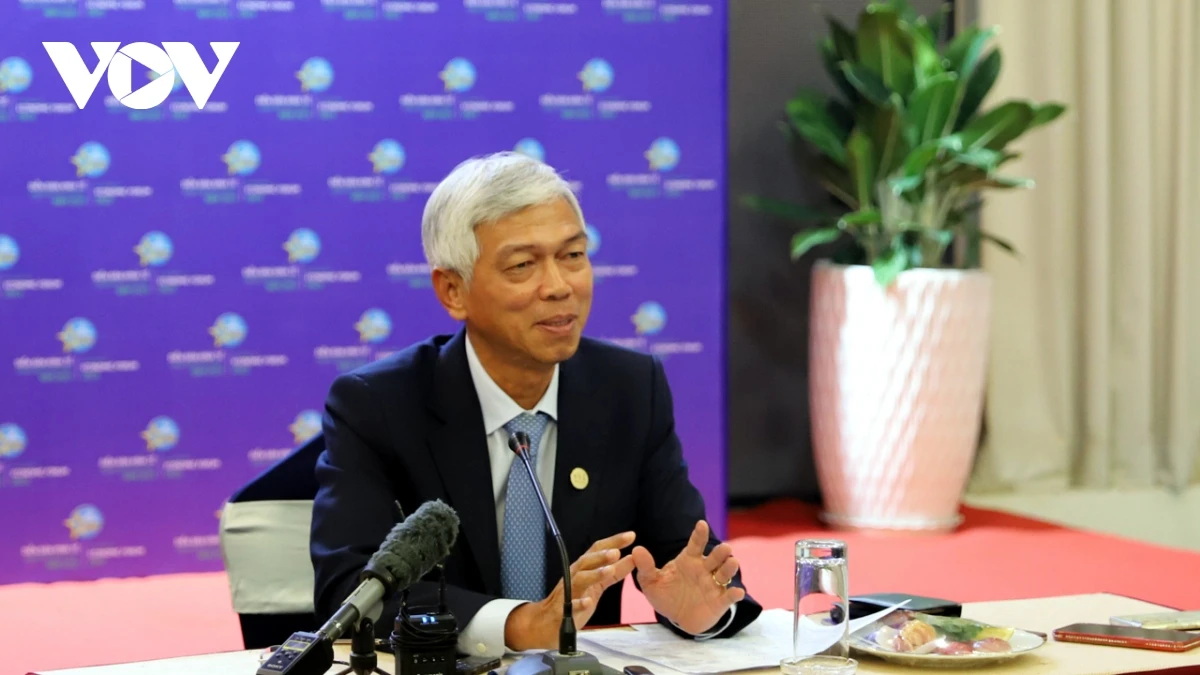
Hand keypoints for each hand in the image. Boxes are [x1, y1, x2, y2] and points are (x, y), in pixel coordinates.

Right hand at [505, 531, 635, 650]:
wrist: (547, 622)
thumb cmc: (574, 599)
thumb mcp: (597, 584)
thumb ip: (614, 572)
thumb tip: (633, 558)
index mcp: (583, 568)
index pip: (598, 550)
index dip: (613, 542)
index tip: (631, 536)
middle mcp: (574, 576)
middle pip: (587, 562)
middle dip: (602, 555)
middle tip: (617, 551)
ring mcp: (567, 593)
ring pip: (579, 580)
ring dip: (594, 574)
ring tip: (609, 570)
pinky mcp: (563, 611)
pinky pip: (570, 606)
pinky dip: (578, 603)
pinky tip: (588, 602)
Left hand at [632, 520, 745, 635]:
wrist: (676, 617)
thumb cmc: (666, 594)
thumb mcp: (651, 582)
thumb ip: (645, 566)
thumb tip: (636, 549)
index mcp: (689, 560)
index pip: (696, 544)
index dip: (699, 534)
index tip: (701, 524)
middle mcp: (704, 569)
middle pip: (715, 557)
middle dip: (721, 552)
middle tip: (724, 547)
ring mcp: (713, 585)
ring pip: (725, 573)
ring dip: (729, 567)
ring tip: (732, 562)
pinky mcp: (719, 601)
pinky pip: (729, 596)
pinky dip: (734, 594)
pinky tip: (737, 592)